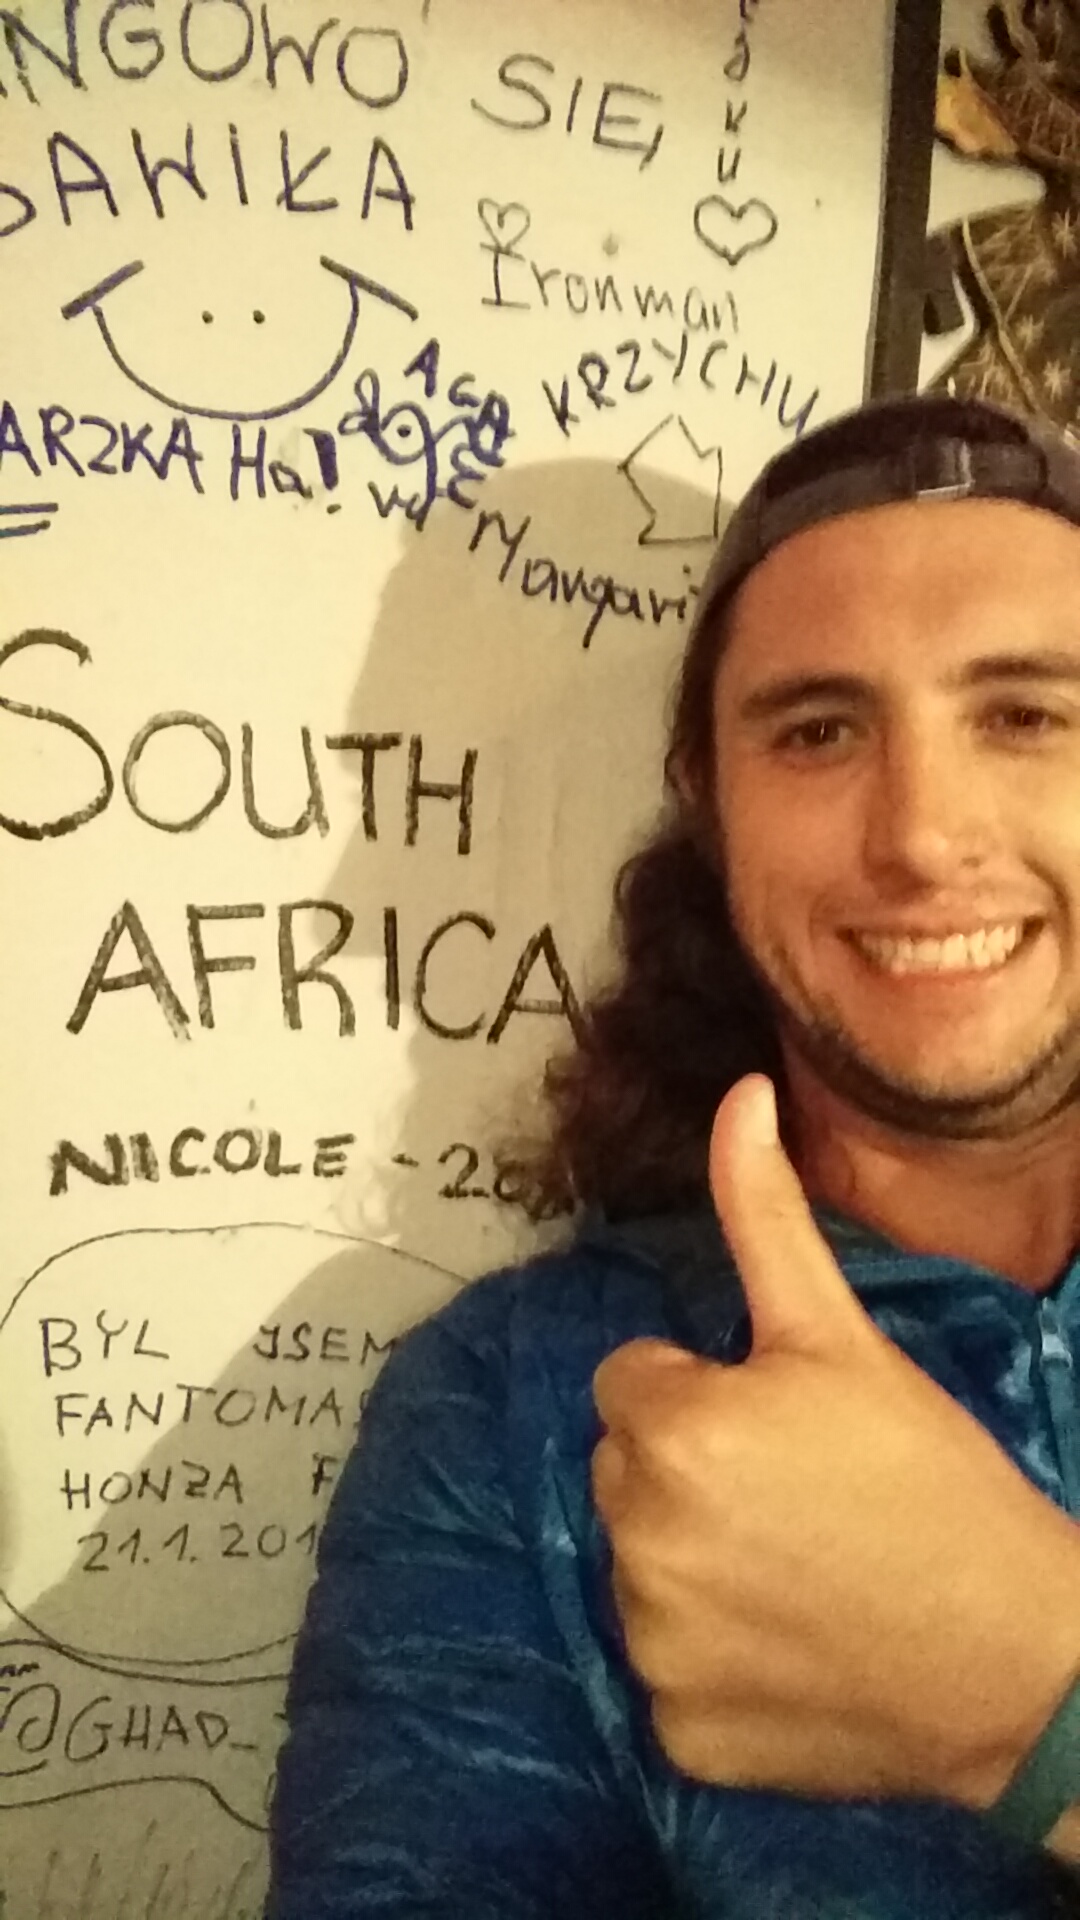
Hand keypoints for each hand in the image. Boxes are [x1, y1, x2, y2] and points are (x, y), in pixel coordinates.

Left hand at [592, 1075, 1079, 1805]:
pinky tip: (791, 1647)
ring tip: (800, 1568)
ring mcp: (652, 1646)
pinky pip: (664, 1668)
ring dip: (694, 1560)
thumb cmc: (931, 1478)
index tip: (782, 1423)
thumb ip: (768, 1214)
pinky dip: (712, 1661)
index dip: (705, 1392)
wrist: (1014, 1658)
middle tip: (795, 1493)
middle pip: (626, 1470)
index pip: (631, 1380)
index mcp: (669, 1429)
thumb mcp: (843, 1337)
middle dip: (690, 1468)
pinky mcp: (676, 1732)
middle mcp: (636, 1539)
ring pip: (640, 1567)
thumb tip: (739, 1094)